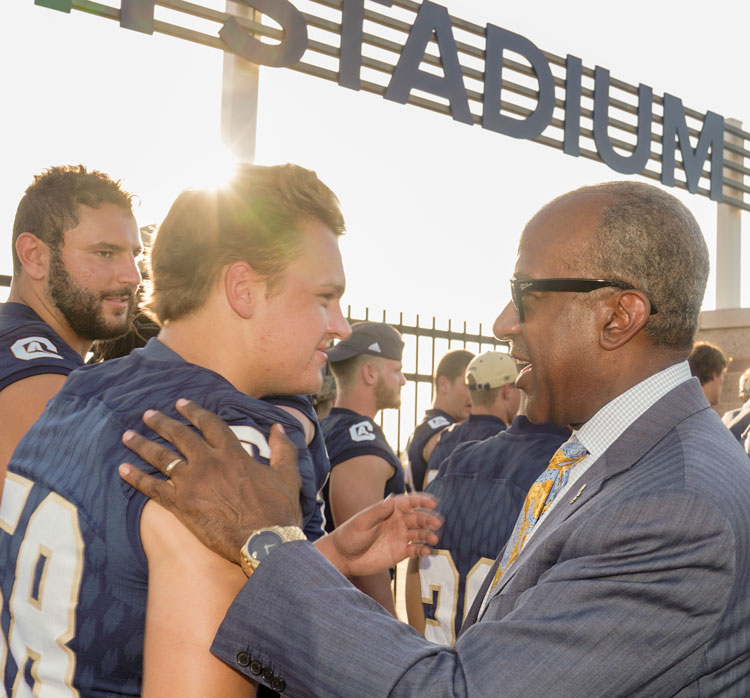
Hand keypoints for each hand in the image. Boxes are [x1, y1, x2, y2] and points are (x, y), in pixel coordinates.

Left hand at [118, 399, 300, 564]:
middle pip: (179, 435)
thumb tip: (279, 429)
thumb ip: (283, 450)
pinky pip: (151, 487)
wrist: (265, 542)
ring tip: (128, 436)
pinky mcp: (180, 505)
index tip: (181, 403)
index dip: (194, 412)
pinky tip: (123, 469)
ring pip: (161, 458)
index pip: (209, 424)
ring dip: (143, 444)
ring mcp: (192, 483)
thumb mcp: (287, 475)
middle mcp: (208, 462)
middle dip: (162, 423)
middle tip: (148, 415)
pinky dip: (136, 477)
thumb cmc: (278, 510)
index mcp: (232, 453)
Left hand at [315, 494, 442, 577]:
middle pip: (418, 517)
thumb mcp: (362, 522)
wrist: (343, 557)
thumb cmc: (349, 535)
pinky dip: (423, 550)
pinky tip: (427, 551)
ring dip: (428, 534)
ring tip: (434, 538)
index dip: (422, 501)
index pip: (409, 502)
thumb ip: (377, 512)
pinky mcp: (400, 552)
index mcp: (389, 510)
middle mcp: (397, 522)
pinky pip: (416, 549)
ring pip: (420, 533)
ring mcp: (400, 537)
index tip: (433, 503)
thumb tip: (391, 499)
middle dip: (429, 519)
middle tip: (437, 523)